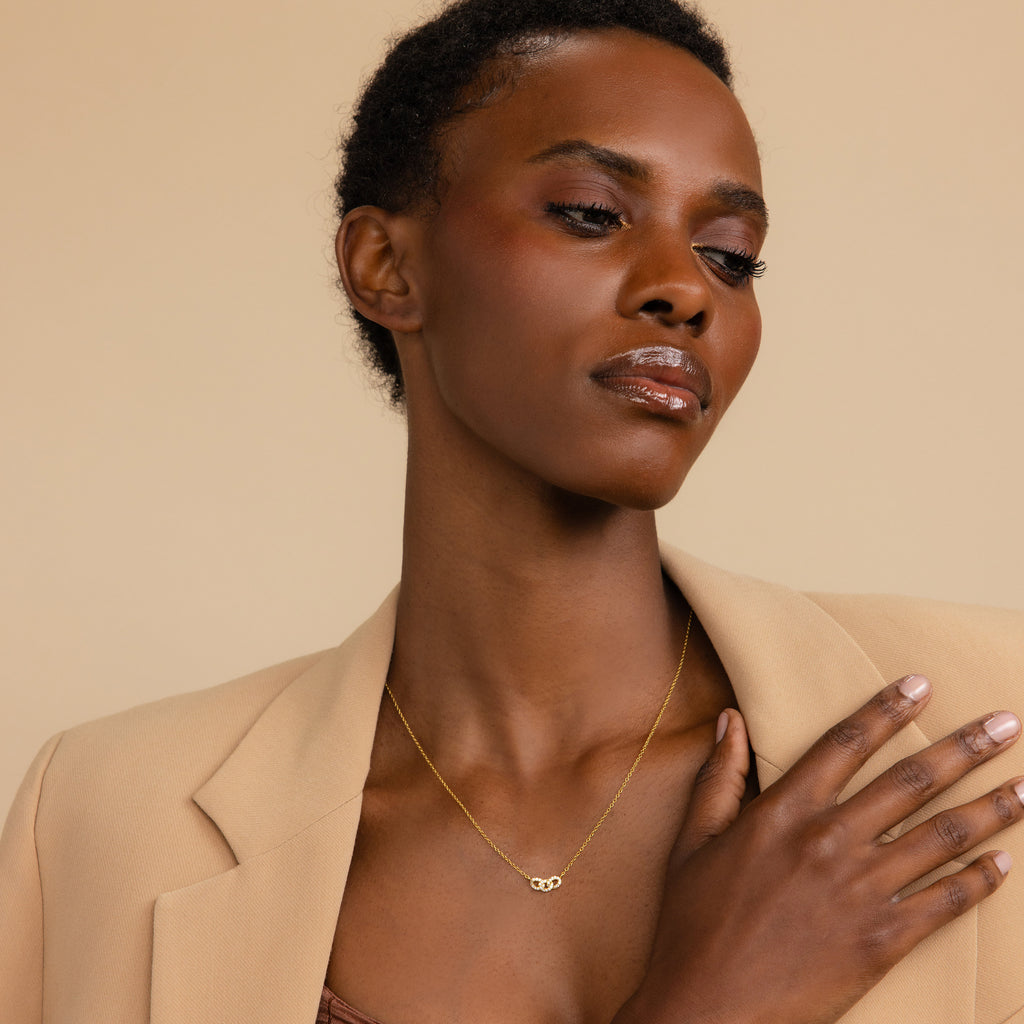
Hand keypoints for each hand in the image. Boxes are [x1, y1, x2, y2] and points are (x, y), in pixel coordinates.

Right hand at [613, 676, 1022, 1023]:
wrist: (708, 1008)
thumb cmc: (693, 921)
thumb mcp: (694, 839)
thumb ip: (719, 775)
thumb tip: (730, 720)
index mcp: (783, 811)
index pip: (845, 744)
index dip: (886, 710)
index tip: (921, 685)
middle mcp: (829, 841)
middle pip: (910, 782)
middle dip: (965, 749)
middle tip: (1007, 724)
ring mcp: (860, 892)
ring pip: (941, 838)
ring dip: (991, 809)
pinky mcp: (881, 942)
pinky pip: (944, 904)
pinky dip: (979, 881)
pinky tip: (1004, 862)